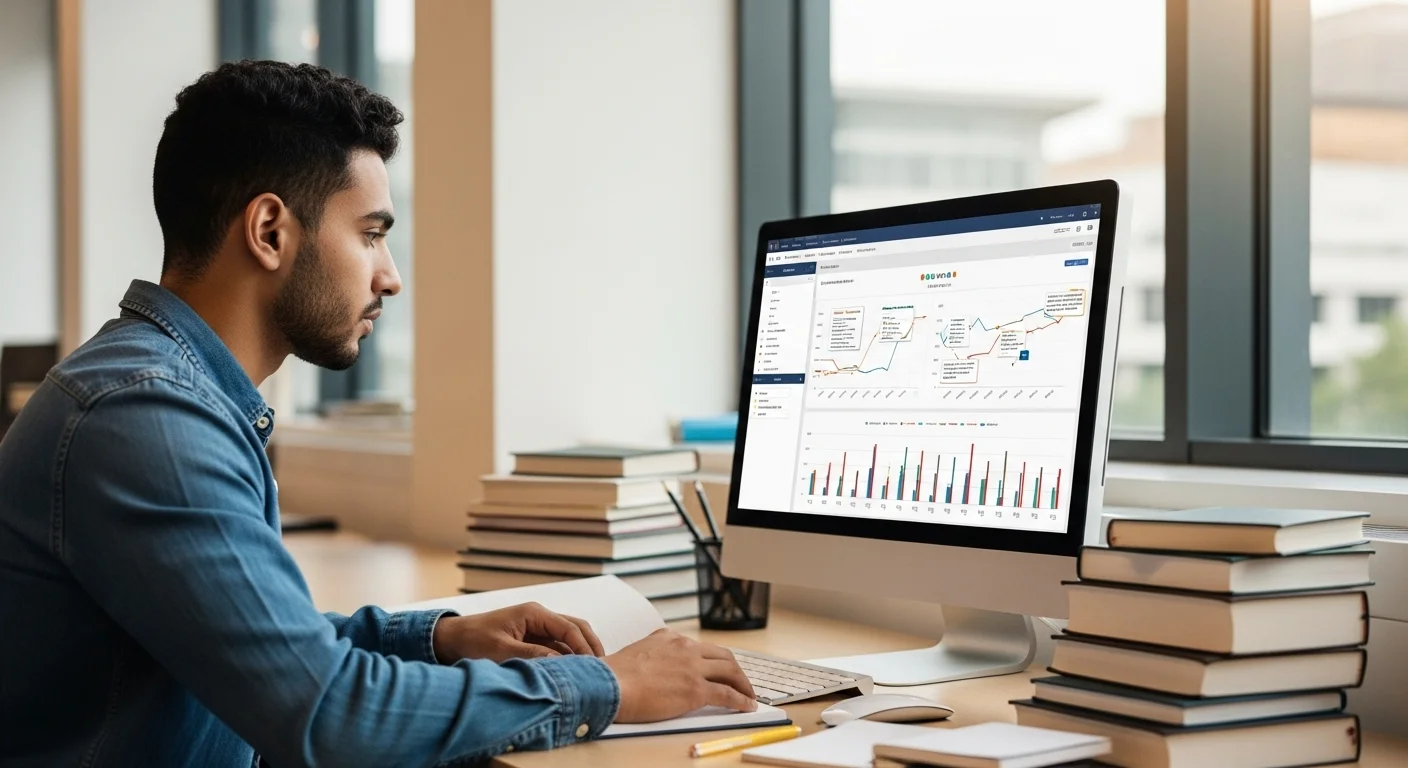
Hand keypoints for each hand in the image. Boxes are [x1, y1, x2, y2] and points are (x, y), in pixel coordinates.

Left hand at [431, 602, 604, 663]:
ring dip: (580, 652)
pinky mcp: (532, 639)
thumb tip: (560, 662)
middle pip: (575, 627)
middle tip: (603, 667)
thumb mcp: (501, 650)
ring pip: (568, 637)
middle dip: (590, 646)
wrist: (450, 640)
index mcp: (533, 613)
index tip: (594, 665)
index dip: (584, 646)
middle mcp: (538, 617)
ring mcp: (536, 628)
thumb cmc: (472, 641)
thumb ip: (531, 655)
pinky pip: (556, 646)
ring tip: (591, 673)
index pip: (569, 627)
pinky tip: (572, 673)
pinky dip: (567, 658)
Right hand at [604, 629, 756, 722]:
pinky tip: (747, 705)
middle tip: (741, 681)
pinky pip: (727, 694)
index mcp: (669, 638)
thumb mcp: (635, 652)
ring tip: (749, 695)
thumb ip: (652, 655)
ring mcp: (692, 667)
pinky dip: (741, 699)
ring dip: (743, 684)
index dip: (713, 659)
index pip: (700, 646)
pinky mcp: (696, 690)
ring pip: (730, 671)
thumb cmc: (613, 676)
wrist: (608, 685)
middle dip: (735, 669)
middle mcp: (684, 647)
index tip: (718, 668)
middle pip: (722, 655)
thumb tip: (654, 668)